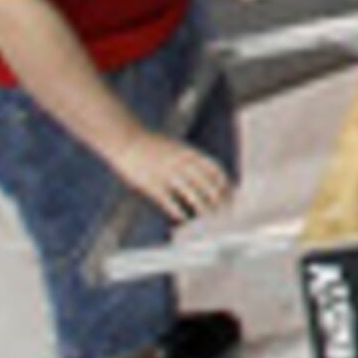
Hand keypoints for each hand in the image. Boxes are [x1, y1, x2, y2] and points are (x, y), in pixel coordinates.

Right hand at [108, 131, 231, 221]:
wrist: (126, 139)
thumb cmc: (151, 143)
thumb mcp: (175, 145)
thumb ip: (190, 157)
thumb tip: (206, 170)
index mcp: (188, 151)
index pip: (213, 168)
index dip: (224, 182)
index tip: (231, 193)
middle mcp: (180, 162)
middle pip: (205, 182)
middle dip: (217, 197)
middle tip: (225, 210)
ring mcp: (166, 172)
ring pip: (190, 192)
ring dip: (201, 205)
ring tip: (209, 217)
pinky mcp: (151, 183)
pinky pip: (168, 199)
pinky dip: (177, 209)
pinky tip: (183, 218)